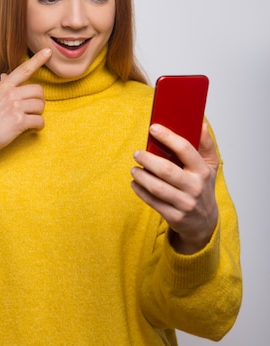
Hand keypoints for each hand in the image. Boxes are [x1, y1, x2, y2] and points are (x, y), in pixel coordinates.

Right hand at [0, 48, 51, 151]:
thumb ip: (3, 87)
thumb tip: (6, 75)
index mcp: (4, 87)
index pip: (23, 70)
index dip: (37, 60)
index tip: (47, 51)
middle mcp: (10, 94)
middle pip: (39, 91)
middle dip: (39, 101)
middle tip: (31, 110)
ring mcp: (15, 107)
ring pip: (41, 106)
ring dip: (38, 114)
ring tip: (28, 120)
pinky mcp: (19, 121)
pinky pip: (39, 121)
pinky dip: (39, 127)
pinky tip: (32, 129)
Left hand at [131, 122, 219, 253]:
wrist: (205, 222)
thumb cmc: (203, 187)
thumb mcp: (210, 165)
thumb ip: (206, 144)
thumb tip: (200, 123)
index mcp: (203, 171)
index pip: (185, 149)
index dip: (168, 137)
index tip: (153, 128)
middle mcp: (195, 187)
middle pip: (166, 170)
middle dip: (148, 159)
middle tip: (137, 153)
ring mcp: (185, 203)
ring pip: (157, 187)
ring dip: (141, 176)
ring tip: (134, 169)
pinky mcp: (175, 217)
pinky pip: (153, 202)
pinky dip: (140, 191)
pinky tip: (135, 183)